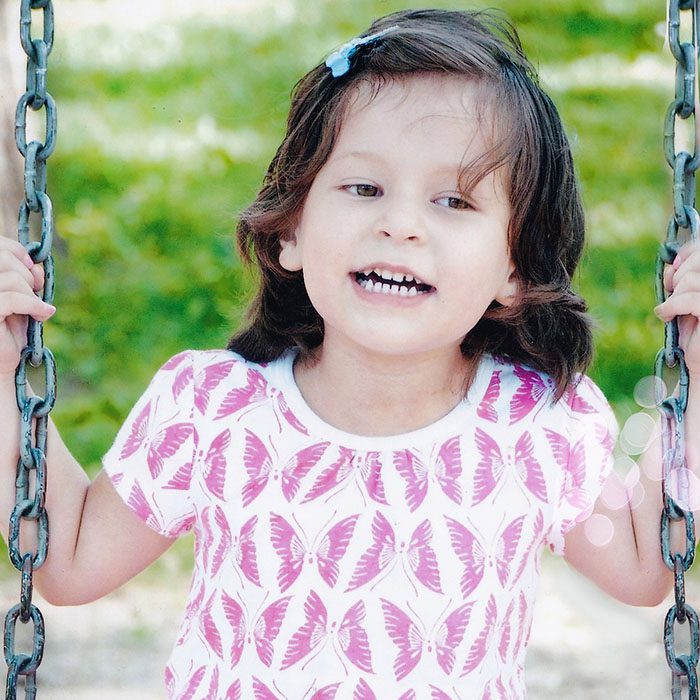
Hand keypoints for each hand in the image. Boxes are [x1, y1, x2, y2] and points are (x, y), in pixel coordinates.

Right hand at [0, 237, 53, 376]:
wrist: (4, 363)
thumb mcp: (23, 297)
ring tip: (37, 310)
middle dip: (26, 274)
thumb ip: (27, 277)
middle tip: (35, 292)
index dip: (15, 250)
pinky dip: (33, 304)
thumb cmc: (10, 329)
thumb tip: (36, 265)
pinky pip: (12, 299)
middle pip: (3, 259)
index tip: (30, 266)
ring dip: (31, 293)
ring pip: (10, 279)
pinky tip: (45, 313)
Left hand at [656, 240, 699, 376]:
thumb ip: (681, 281)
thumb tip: (670, 265)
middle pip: (699, 263)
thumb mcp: (685, 301)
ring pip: (691, 281)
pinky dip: (670, 306)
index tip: (674, 264)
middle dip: (679, 275)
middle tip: (671, 291)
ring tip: (670, 310)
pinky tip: (664, 315)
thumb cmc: (695, 333)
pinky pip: (690, 300)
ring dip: (674, 294)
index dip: (692, 251)